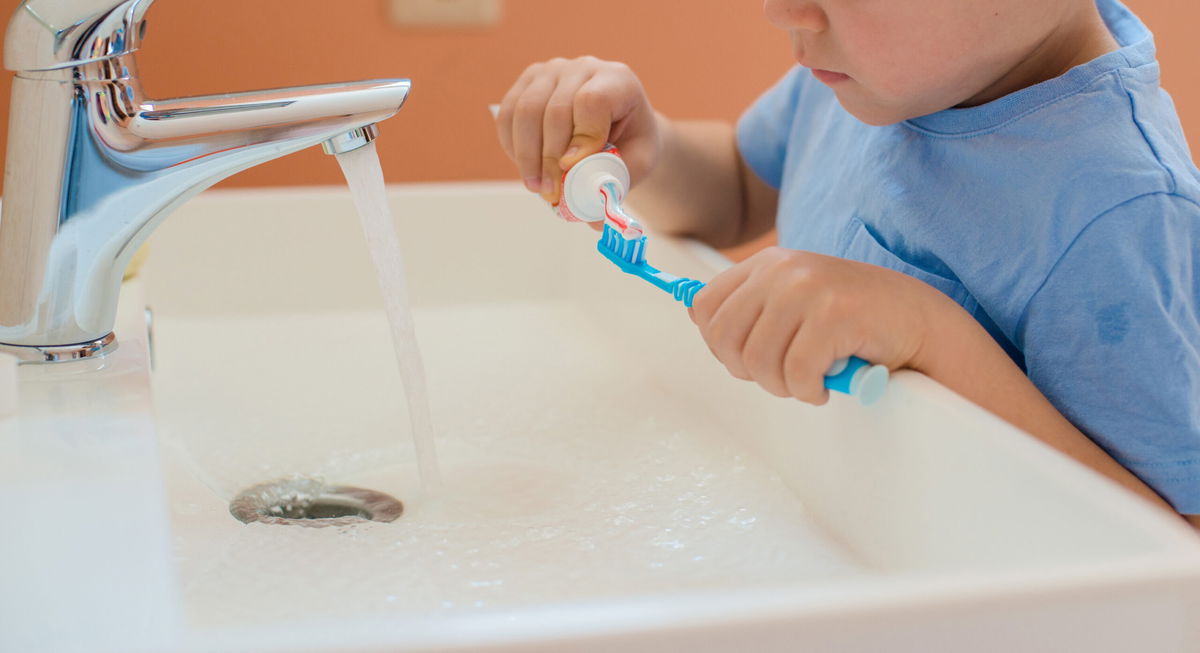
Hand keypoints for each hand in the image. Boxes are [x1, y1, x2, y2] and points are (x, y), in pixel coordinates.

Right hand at [495, 56, 659, 205]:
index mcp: (618, 80)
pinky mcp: (528, 82)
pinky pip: (509, 114)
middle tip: (550, 194)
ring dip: (526, 156)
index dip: (581, 138)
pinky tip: (526, 167)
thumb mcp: (637, 164)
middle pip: (555, 110)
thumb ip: (616, 185)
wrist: (619, 125)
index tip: (573, 169)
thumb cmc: (630, 144)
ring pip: (526, 111)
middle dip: (549, 159)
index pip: (591, 102)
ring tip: (536, 187)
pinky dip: (512, 145)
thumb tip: (590, 218)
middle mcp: (584, 67)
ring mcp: (552, 71)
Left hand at [689, 246, 940, 403]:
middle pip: (725, 339)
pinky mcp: (834, 316)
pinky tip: (827, 383)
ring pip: (758, 362)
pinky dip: (809, 391)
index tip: (748, 358)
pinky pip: (796, 374)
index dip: (720, 344)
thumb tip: (696, 316)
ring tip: (808, 380)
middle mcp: (783, 270)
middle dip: (750, 371)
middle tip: (782, 376)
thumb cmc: (854, 318)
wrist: (919, 320)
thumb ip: (750, 304)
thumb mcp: (794, 300)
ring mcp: (809, 289)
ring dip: (782, 385)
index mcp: (768, 263)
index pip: (705, 307)